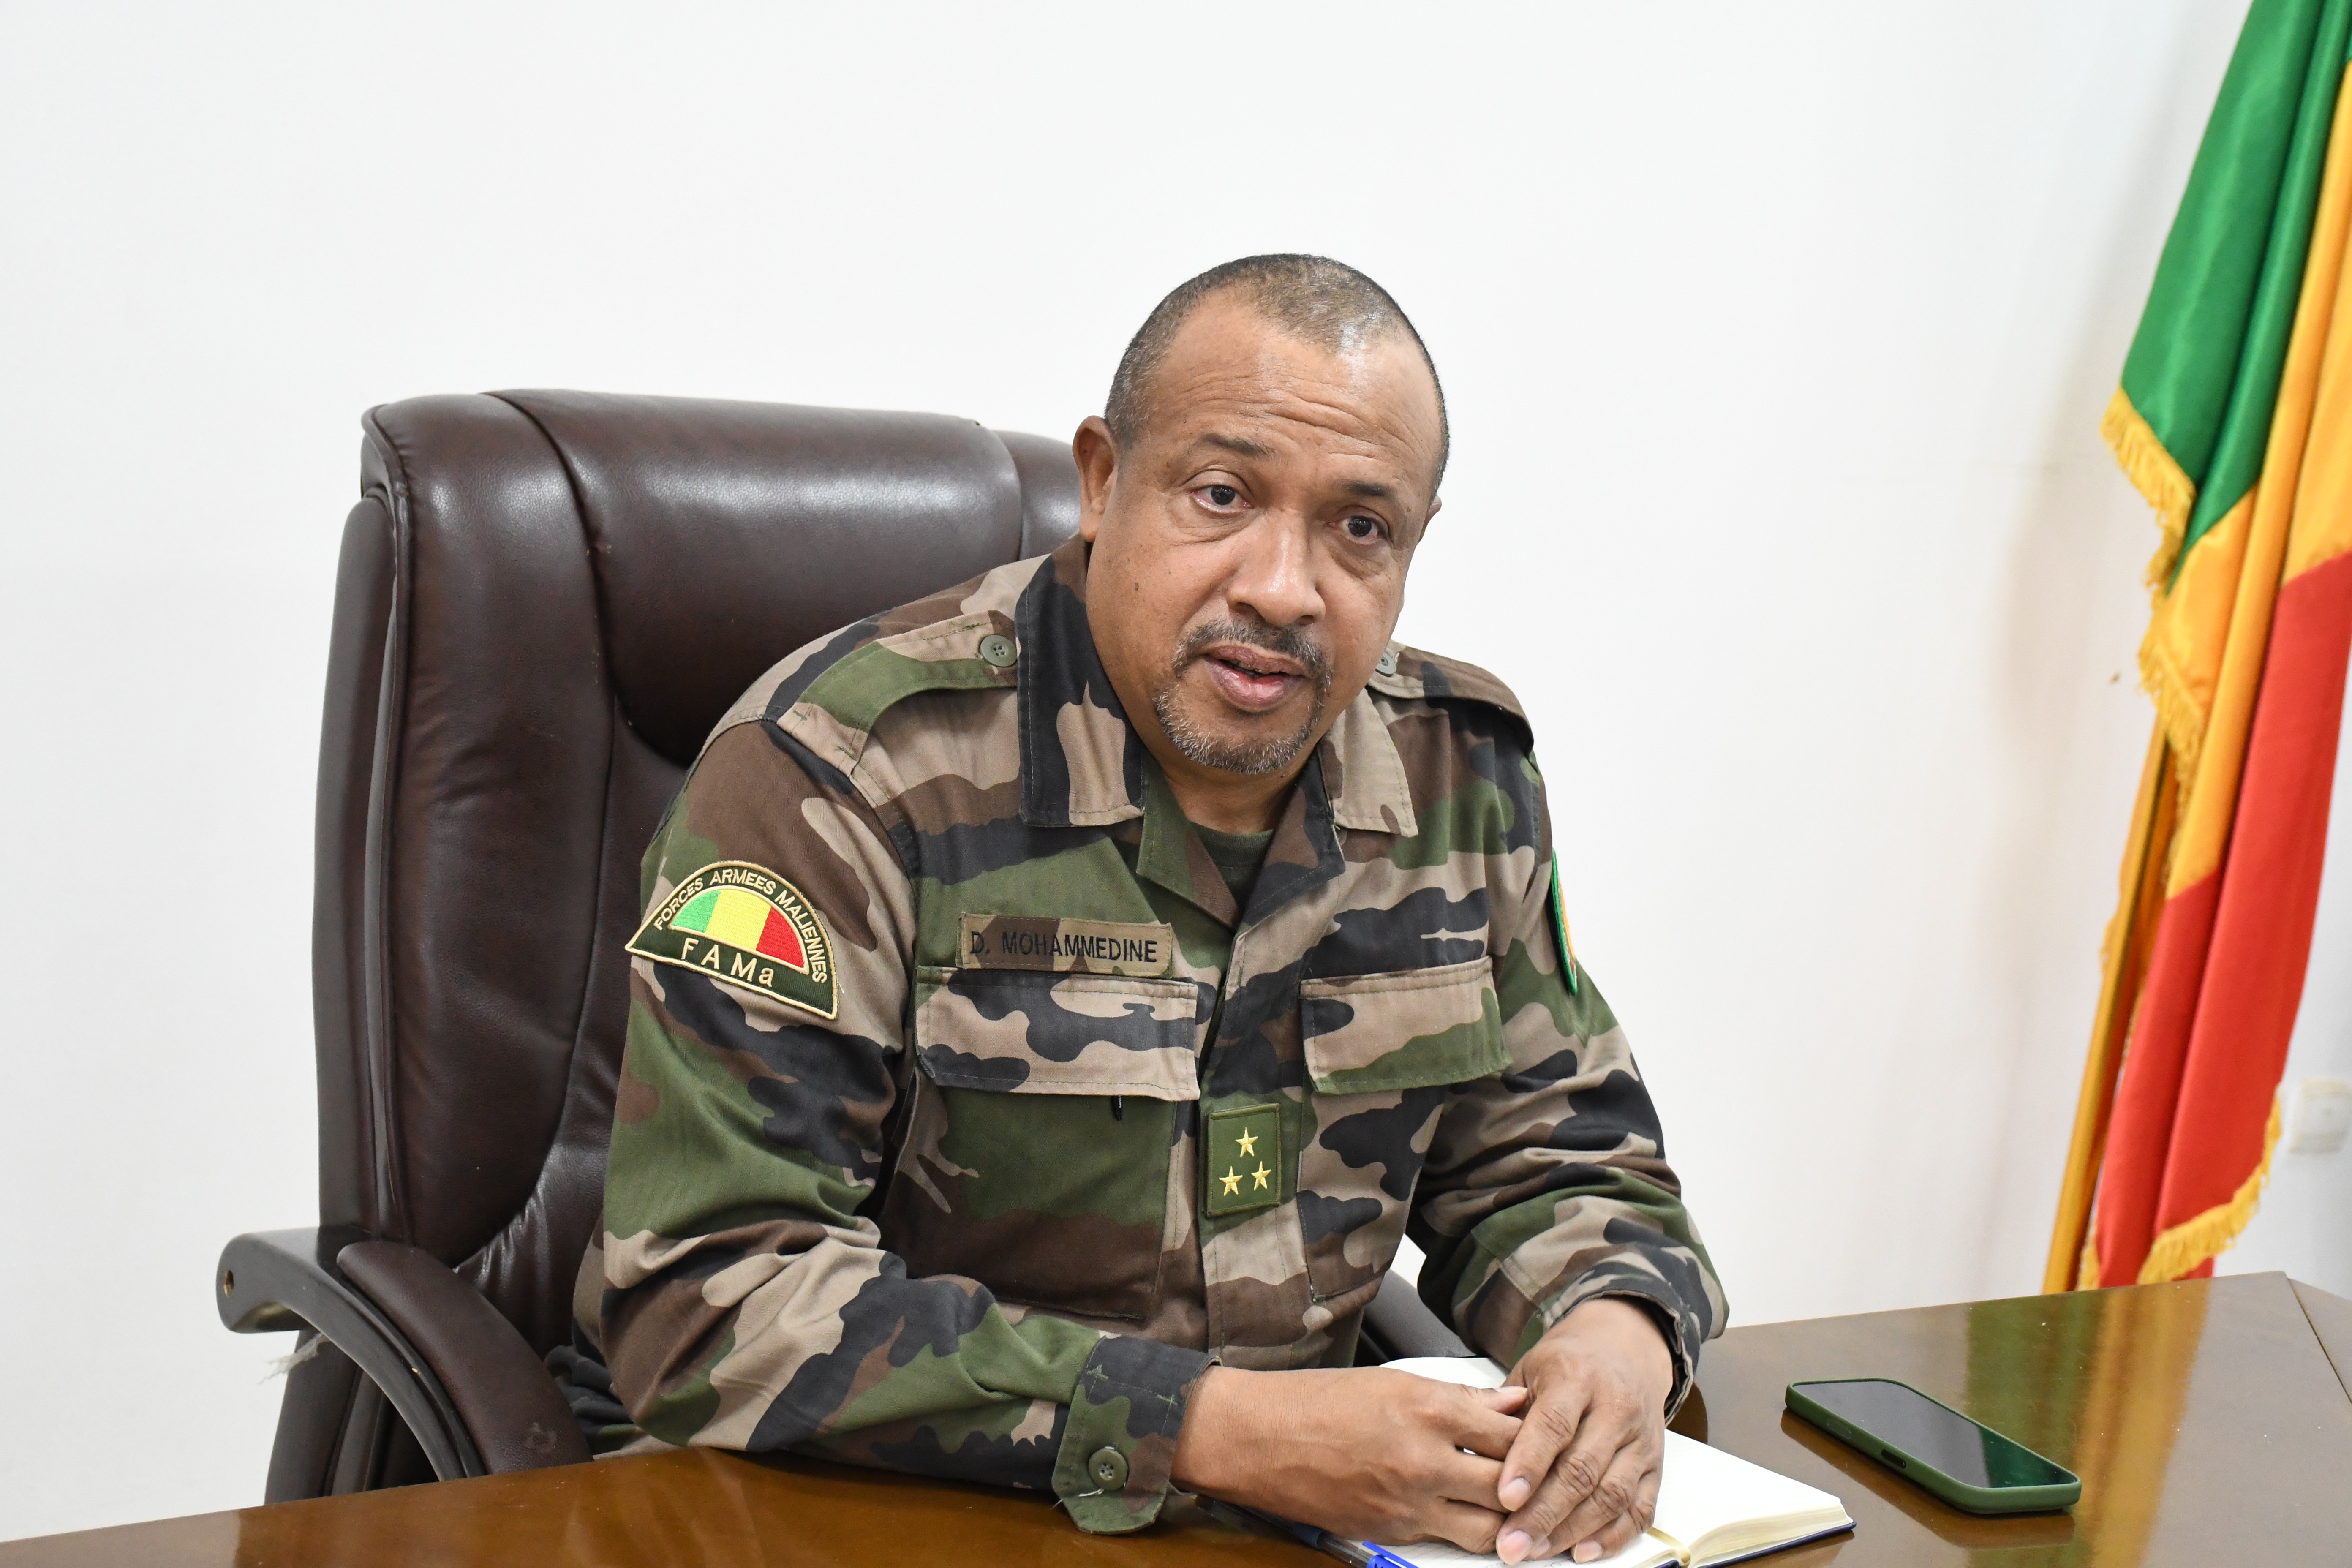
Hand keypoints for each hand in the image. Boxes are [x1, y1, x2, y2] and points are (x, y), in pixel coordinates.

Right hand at [1171, 1365, 1529, 1549]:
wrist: (1258, 1439)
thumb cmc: (1317, 1403)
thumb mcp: (1395, 1381)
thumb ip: (1462, 1397)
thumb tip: (1512, 1400)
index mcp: (1429, 1410)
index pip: (1513, 1432)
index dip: (1538, 1435)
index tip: (1548, 1433)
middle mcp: (1424, 1461)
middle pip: (1511, 1486)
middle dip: (1535, 1485)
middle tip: (1548, 1479)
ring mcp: (1408, 1504)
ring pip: (1489, 1529)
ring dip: (1510, 1521)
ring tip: (1521, 1510)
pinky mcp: (1392, 1533)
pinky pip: (1447, 1539)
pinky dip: (1466, 1529)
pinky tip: (1472, 1515)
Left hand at [1494, 1297, 1674, 1563]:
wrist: (1626, 1349)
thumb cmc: (1568, 1364)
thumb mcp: (1531, 1369)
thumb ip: (1507, 1410)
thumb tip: (1477, 1456)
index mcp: (1577, 1377)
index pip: (1554, 1424)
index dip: (1529, 1464)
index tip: (1504, 1497)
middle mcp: (1616, 1408)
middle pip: (1581, 1469)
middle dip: (1544, 1513)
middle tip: (1512, 1544)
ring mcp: (1640, 1440)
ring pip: (1611, 1494)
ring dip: (1572, 1530)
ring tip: (1537, 1551)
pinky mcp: (1655, 1466)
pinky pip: (1639, 1509)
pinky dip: (1613, 1536)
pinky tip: (1583, 1551)